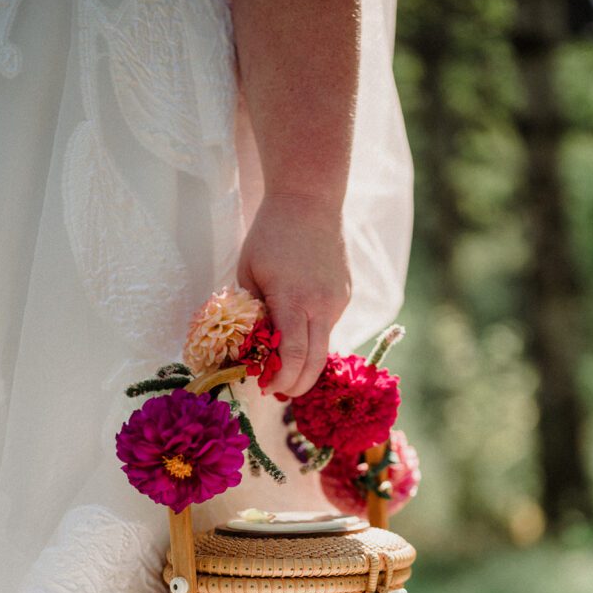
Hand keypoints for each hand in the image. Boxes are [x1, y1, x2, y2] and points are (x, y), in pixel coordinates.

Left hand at [236, 193, 351, 396]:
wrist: (309, 201)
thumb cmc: (270, 235)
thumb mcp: (248, 273)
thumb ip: (253, 313)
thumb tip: (252, 348)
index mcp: (293, 300)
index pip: (294, 356)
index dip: (283, 379)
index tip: (268, 388)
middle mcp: (322, 305)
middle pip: (316, 362)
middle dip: (298, 384)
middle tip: (280, 392)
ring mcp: (338, 301)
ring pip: (322, 345)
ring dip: (304, 359)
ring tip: (283, 361)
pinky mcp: (345, 296)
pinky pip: (327, 325)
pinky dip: (311, 333)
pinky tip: (297, 322)